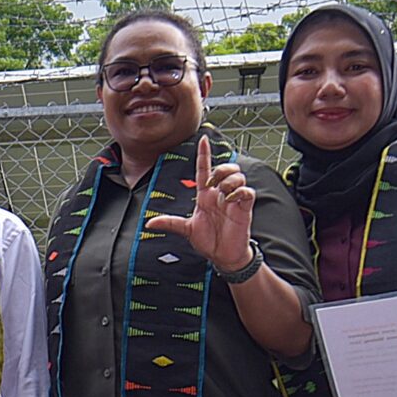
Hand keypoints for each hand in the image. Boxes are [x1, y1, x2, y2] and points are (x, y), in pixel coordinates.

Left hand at [144, 134, 255, 270]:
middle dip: (221, 169)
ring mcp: (233, 200)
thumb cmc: (208, 241)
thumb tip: (149, 223)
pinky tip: (232, 199)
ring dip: (230, 180)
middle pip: (225, 168)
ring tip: (223, 192)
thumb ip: (169, 223)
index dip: (204, 154)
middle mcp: (220, 194)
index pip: (205, 169)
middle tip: (213, 182)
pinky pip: (247, 191)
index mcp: (205, 196)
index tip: (203, 139)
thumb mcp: (186, 230)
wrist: (223, 256)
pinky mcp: (244, 208)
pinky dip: (240, 192)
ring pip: (238, 176)